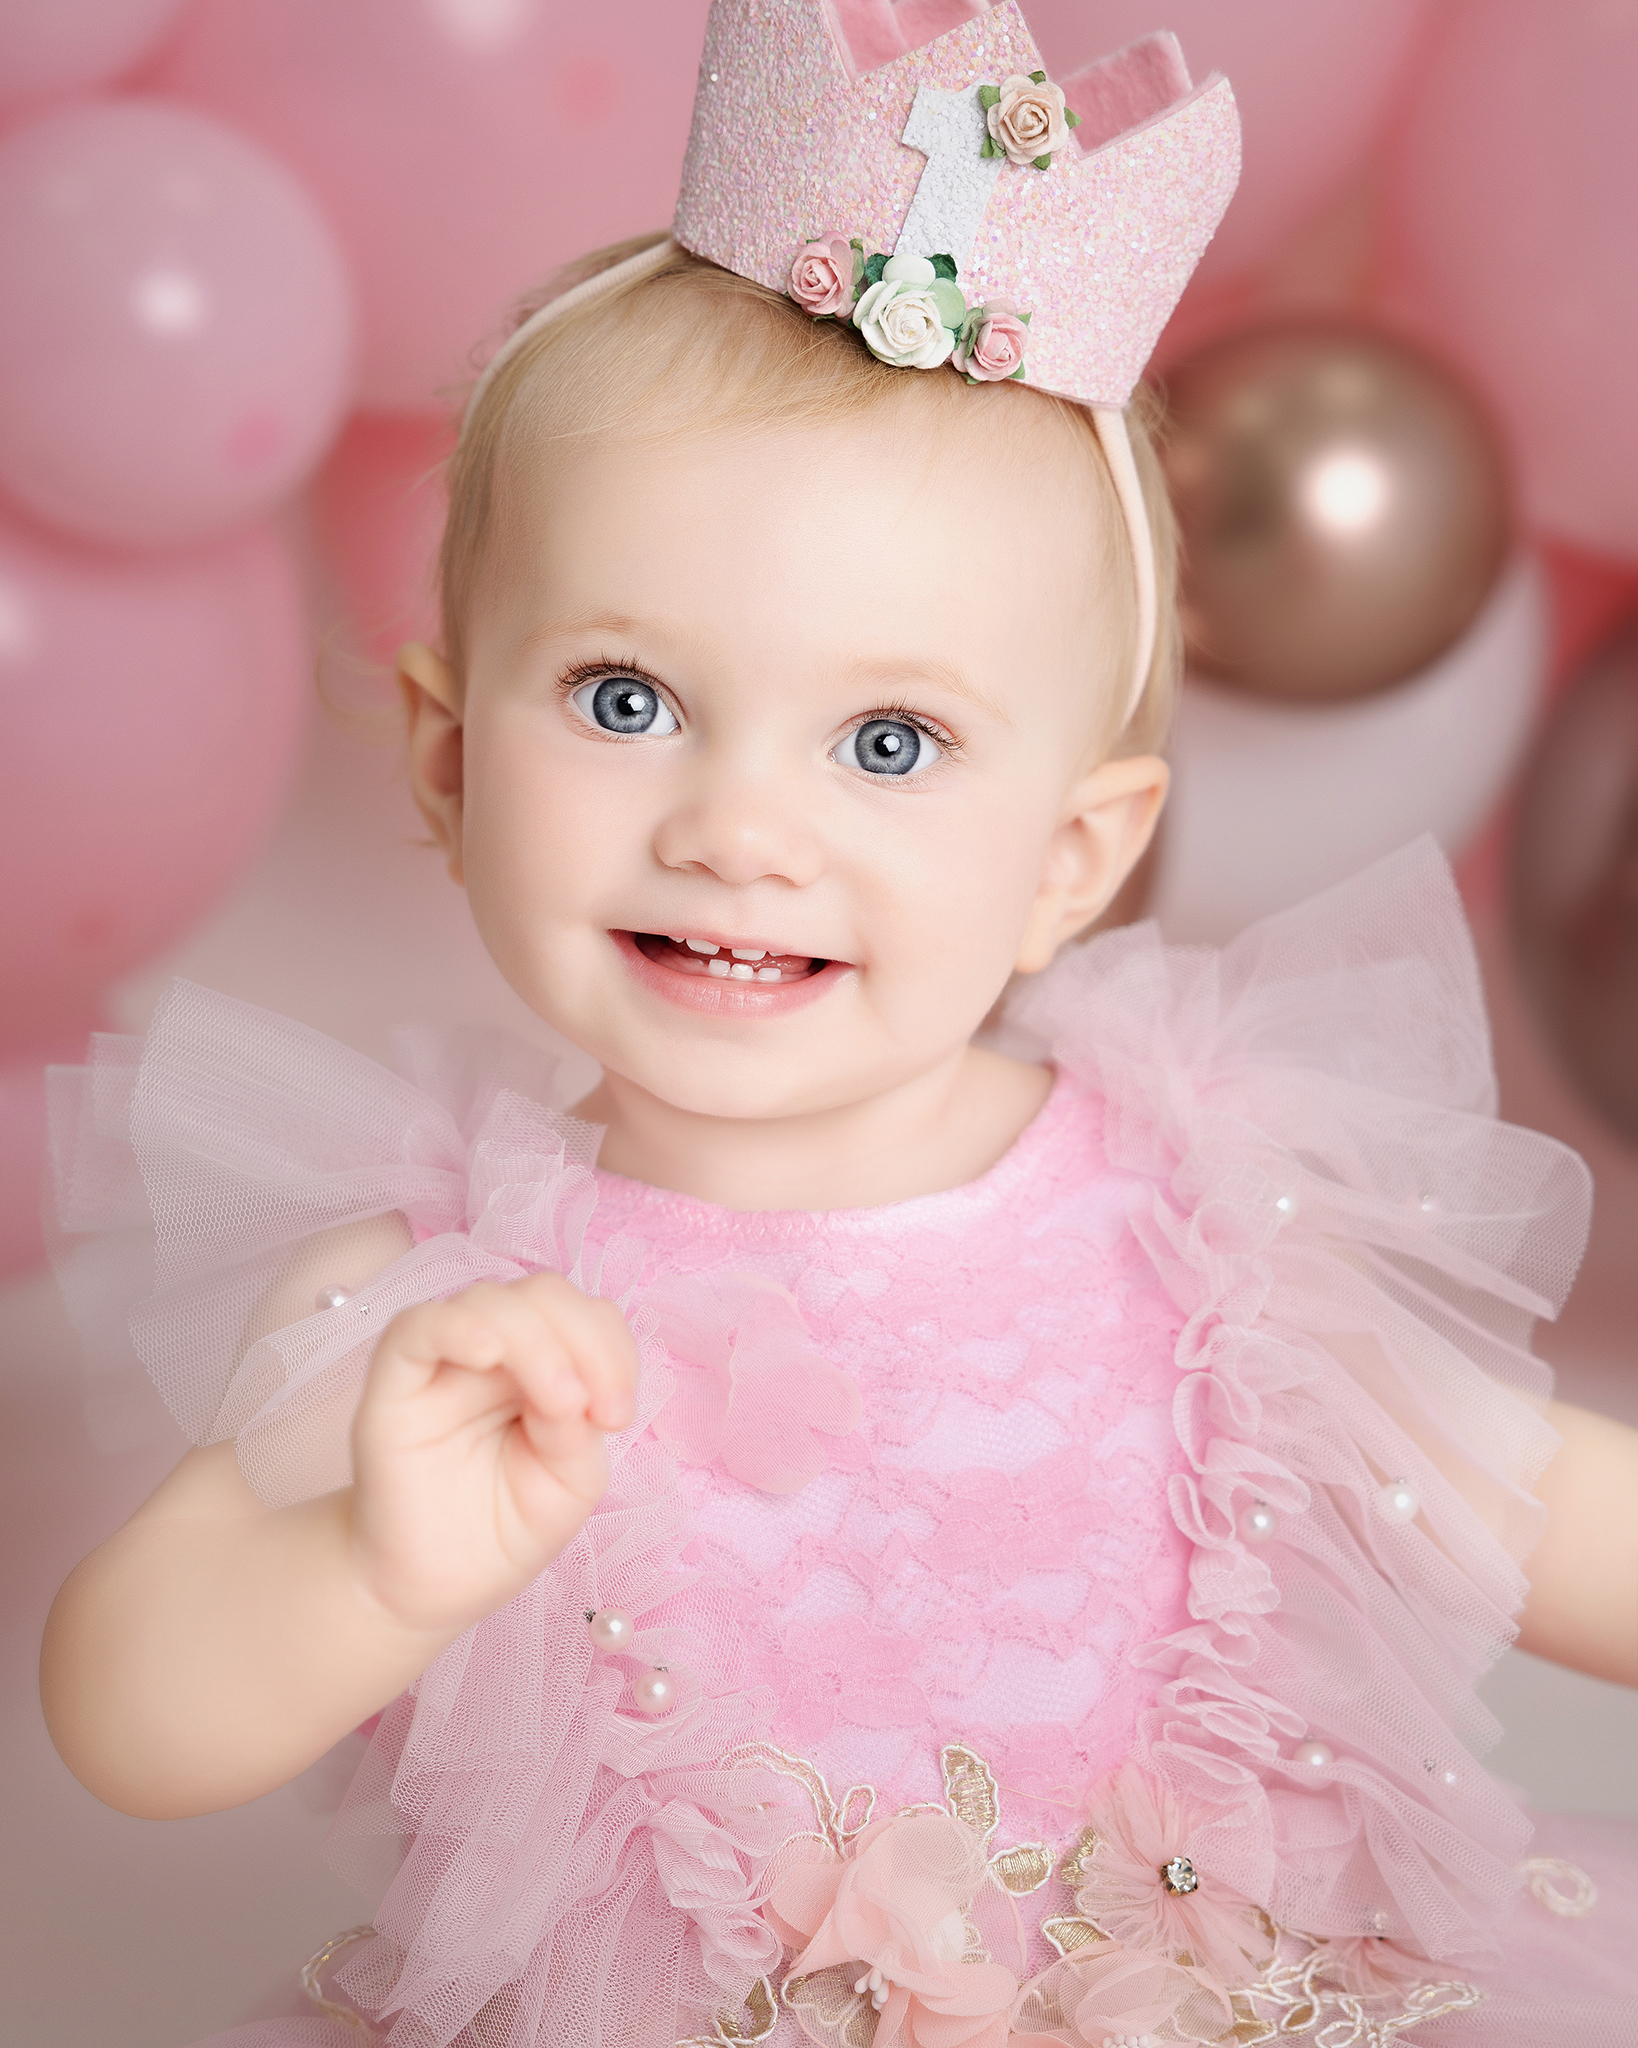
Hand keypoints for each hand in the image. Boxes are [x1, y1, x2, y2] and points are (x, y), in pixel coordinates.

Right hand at [347, 1272, 638, 1632]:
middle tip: (594, 1413)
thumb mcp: (568, 1481)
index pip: (586, 1315)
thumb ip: (577, 1427)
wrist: (433, 1588)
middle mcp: (497, 1351)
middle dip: (585, 1341)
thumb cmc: (504, 1528)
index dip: (612, 1348)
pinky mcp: (396, 1382)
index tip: (618, 1416)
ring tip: (558, 1406)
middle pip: (544, 1294)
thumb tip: (571, 1388)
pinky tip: (486, 1349)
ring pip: (490, 1300)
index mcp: (547, 1364)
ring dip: (538, 1342)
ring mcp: (445, 1361)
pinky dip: (456, 1325)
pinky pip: (417, 1327)